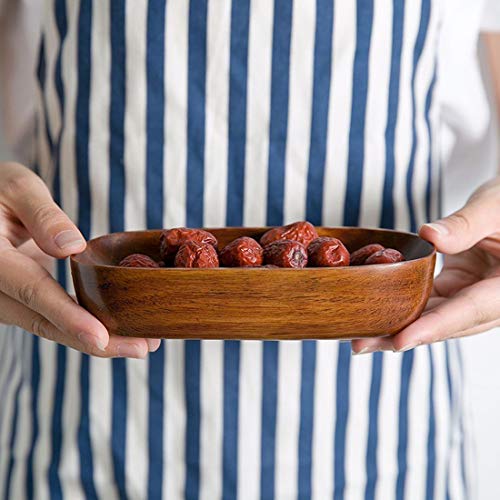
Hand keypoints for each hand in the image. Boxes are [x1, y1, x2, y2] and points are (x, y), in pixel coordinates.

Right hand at [0, 162, 160, 356]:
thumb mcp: (17, 187)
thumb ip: (43, 215)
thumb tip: (72, 247)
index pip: (33, 291)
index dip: (69, 318)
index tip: (101, 338)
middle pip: (46, 323)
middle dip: (95, 341)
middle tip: (141, 348)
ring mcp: (7, 299)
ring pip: (51, 327)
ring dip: (95, 340)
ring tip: (141, 344)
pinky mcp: (22, 300)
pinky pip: (52, 318)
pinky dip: (85, 325)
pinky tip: (120, 330)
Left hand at [352, 176, 499, 353]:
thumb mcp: (493, 208)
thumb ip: (466, 224)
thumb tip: (429, 236)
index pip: (469, 311)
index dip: (433, 327)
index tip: (400, 340)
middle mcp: (491, 301)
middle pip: (445, 324)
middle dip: (403, 335)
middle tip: (362, 344)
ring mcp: (471, 297)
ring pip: (432, 317)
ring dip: (397, 327)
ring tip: (359, 337)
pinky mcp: (455, 289)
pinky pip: (427, 302)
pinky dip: (401, 308)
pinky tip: (373, 315)